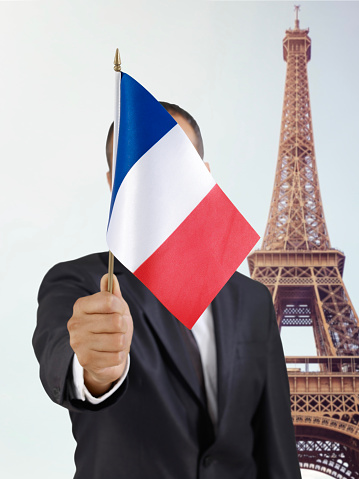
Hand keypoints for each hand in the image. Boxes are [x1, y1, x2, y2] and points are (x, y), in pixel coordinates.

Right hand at [67, 274, 132, 396]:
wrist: (103, 356)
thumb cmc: (110, 328)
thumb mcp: (114, 308)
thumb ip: (112, 293)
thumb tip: (109, 276)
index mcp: (80, 306)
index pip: (109, 300)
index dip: (120, 306)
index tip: (119, 310)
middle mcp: (75, 323)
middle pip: (116, 321)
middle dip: (123, 326)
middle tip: (118, 329)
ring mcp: (78, 343)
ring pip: (118, 340)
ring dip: (122, 342)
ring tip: (115, 342)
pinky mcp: (85, 360)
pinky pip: (117, 356)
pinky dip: (119, 355)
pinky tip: (111, 353)